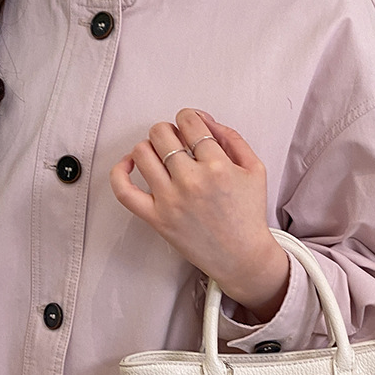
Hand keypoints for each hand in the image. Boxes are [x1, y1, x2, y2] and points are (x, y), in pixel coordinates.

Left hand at [109, 108, 289, 320]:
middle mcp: (191, 181)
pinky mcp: (156, 218)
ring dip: (149, 146)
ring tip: (160, 154)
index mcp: (218, 166)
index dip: (188, 118)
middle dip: (169, 131)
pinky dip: (119, 171)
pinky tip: (130, 164)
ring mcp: (170, 200)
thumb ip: (231, 137)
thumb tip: (203, 120)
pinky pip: (123, 190)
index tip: (190, 125)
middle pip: (162, 133)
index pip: (189, 122)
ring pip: (142, 153)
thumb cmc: (248, 214)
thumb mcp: (254, 168)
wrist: (242, 256)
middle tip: (177, 142)